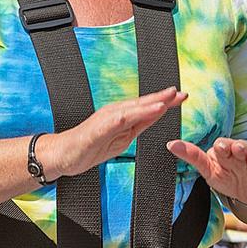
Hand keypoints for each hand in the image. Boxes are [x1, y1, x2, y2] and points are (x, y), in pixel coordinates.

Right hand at [40, 87, 186, 177]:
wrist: (64, 154)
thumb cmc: (90, 147)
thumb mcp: (121, 139)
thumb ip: (137, 127)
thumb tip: (155, 116)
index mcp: (122, 116)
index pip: (147, 107)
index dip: (165, 101)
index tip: (182, 96)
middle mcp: (115, 113)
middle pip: (142, 104)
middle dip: (162, 98)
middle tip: (181, 92)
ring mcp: (106, 119)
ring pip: (132, 109)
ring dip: (150, 104)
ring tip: (167, 100)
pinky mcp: (98, 128)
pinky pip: (117, 121)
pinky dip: (131, 115)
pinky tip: (141, 113)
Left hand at [167, 137, 246, 209]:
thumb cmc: (224, 175)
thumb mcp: (207, 169)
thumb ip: (192, 156)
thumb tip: (170, 144)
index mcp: (226, 152)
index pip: (223, 145)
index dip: (222, 146)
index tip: (220, 147)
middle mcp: (241, 154)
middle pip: (242, 147)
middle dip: (240, 147)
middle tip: (238, 149)